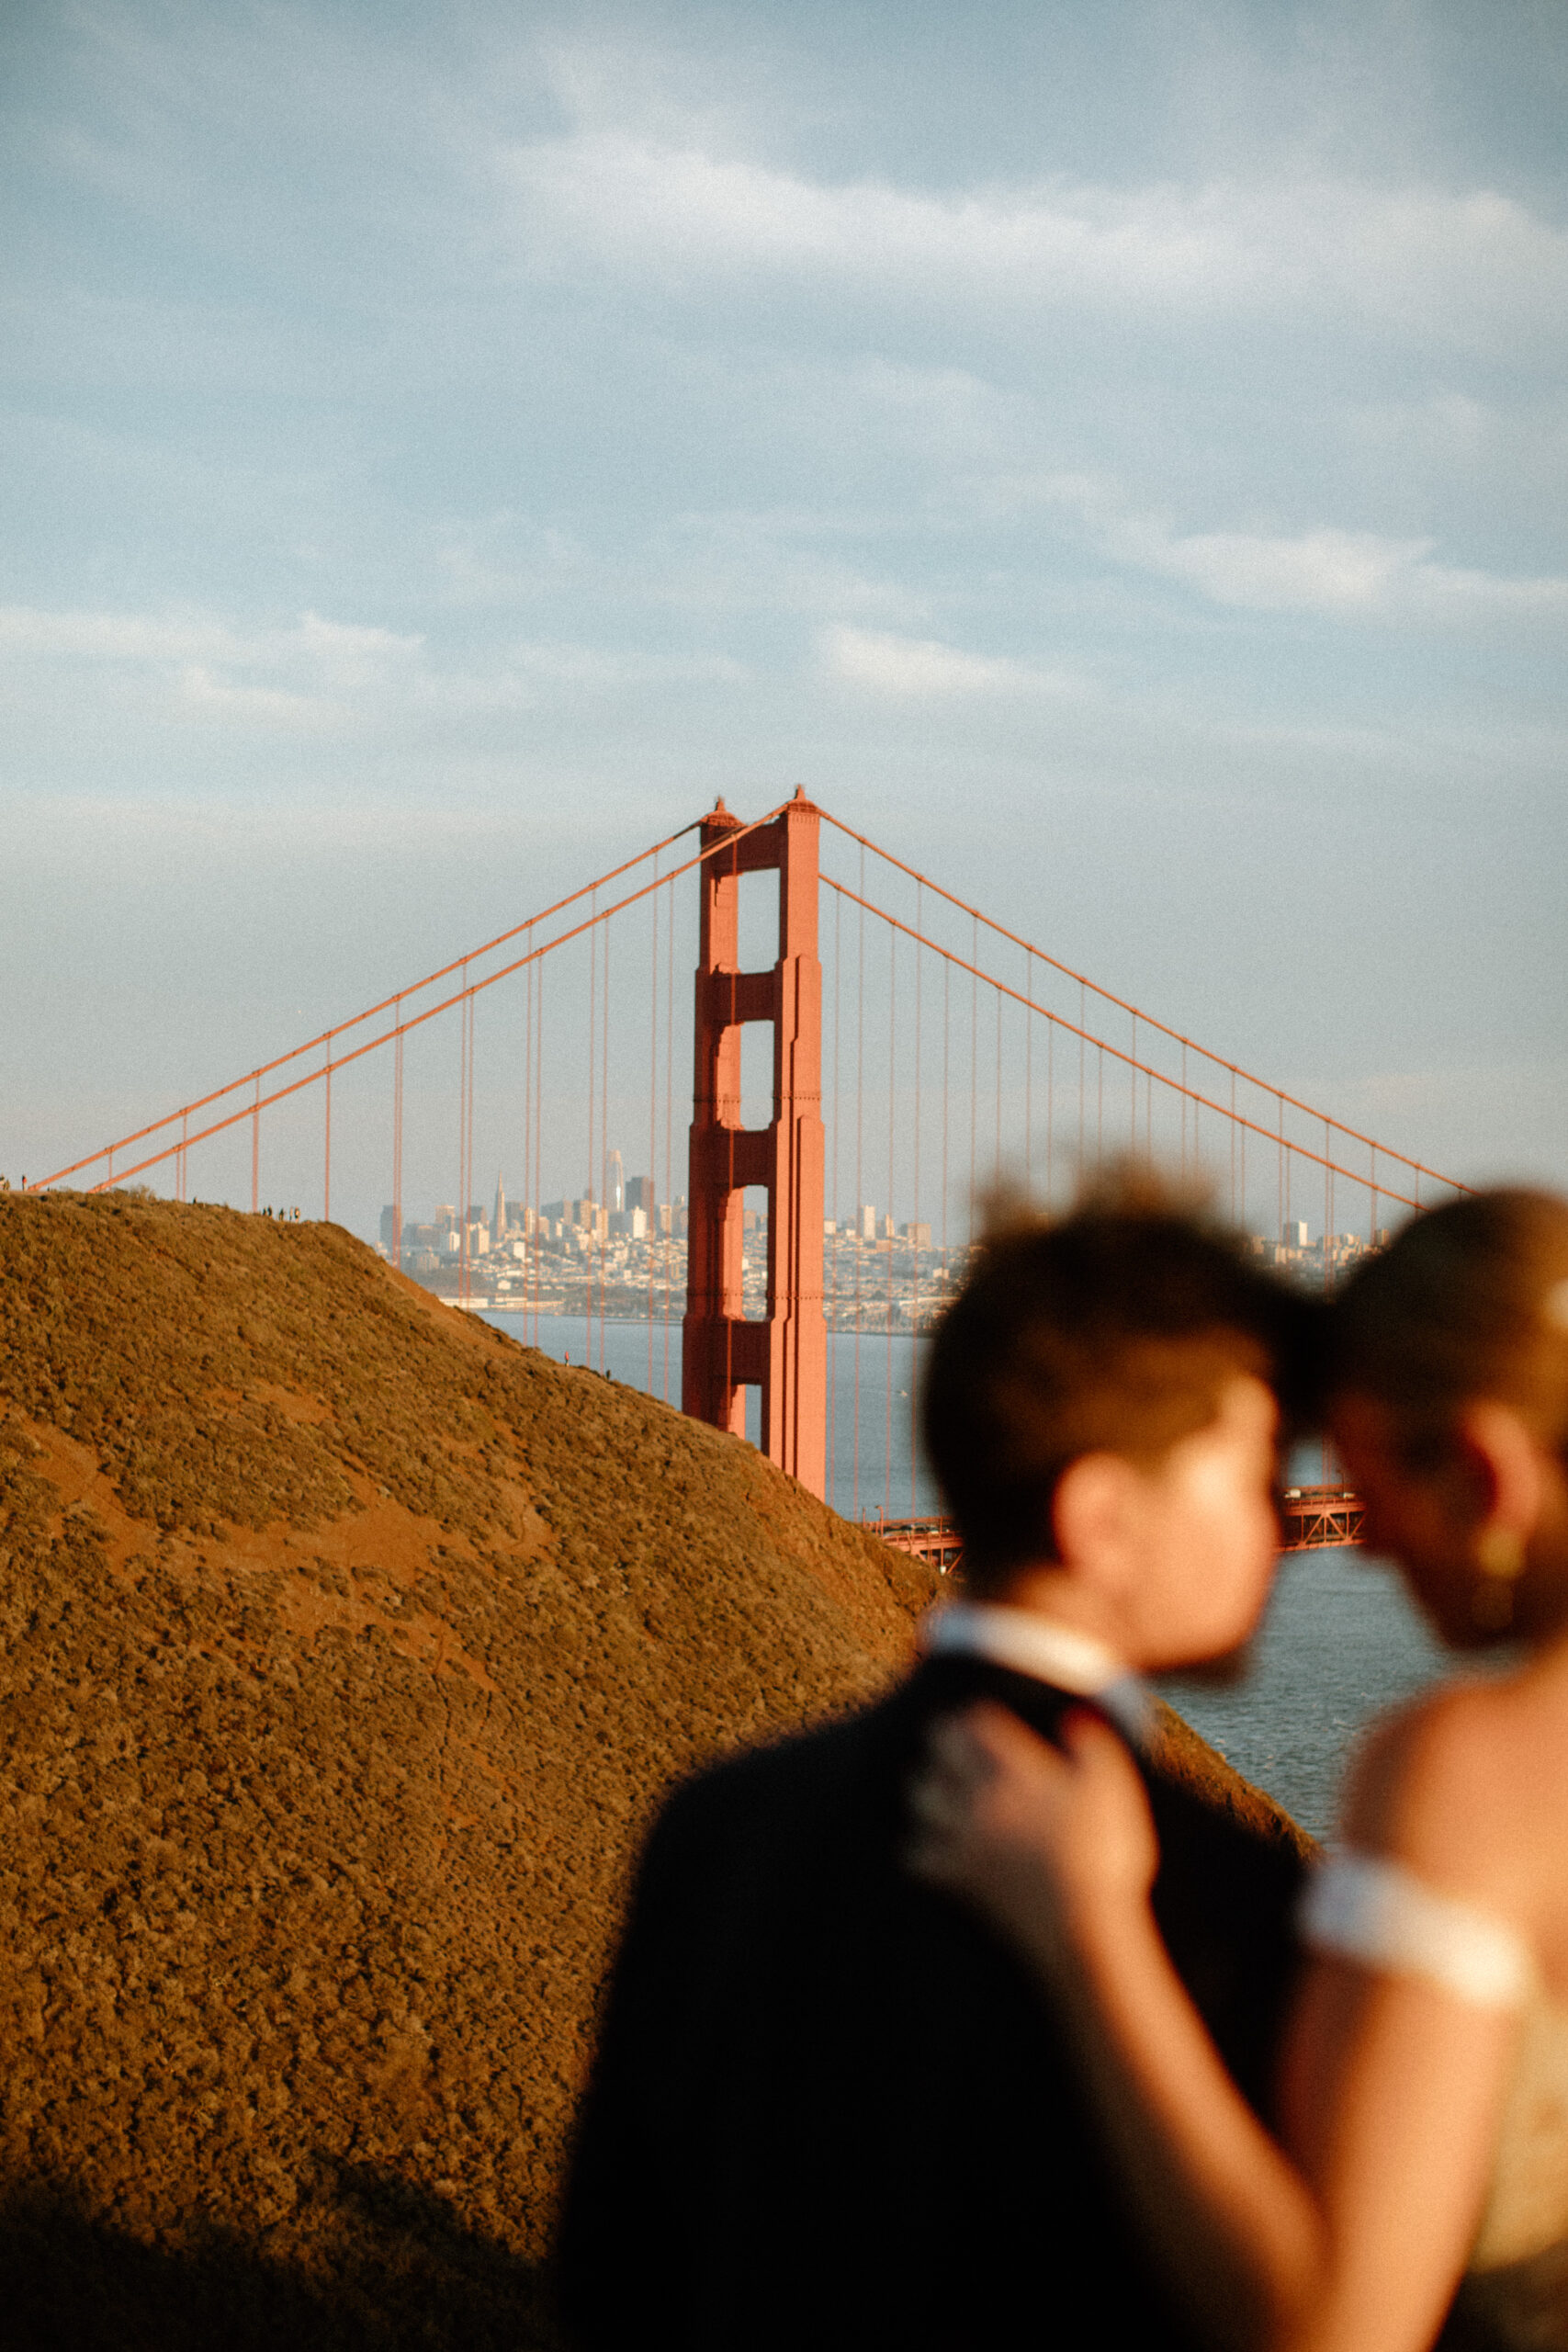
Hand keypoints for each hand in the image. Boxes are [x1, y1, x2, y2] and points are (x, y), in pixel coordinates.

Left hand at [907, 1702, 1158, 1971]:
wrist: (1081, 1926)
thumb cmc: (1103, 1855)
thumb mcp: (1113, 1791)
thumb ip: (1093, 1747)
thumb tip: (1074, 1717)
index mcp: (1021, 1771)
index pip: (977, 1726)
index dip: (971, 1719)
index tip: (971, 1721)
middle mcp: (984, 1796)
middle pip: (940, 1752)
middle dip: (941, 1744)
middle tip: (946, 1746)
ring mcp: (966, 1836)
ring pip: (921, 1796)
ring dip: (924, 1789)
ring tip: (932, 1789)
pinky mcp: (957, 1876)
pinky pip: (914, 1855)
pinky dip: (915, 1849)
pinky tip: (924, 1848)